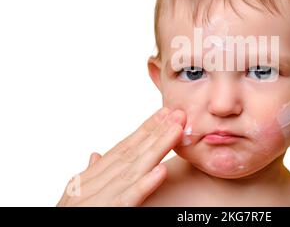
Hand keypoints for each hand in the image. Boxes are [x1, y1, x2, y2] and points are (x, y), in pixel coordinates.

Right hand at [57, 107, 185, 205]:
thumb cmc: (71, 216)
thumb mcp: (76, 196)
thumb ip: (90, 174)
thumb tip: (95, 154)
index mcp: (91, 177)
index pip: (123, 149)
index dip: (145, 130)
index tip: (164, 114)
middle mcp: (95, 183)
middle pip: (132, 152)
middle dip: (157, 131)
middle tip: (178, 113)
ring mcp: (101, 197)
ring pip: (134, 168)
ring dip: (157, 147)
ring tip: (177, 130)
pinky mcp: (108, 212)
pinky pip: (129, 198)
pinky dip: (145, 184)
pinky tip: (162, 171)